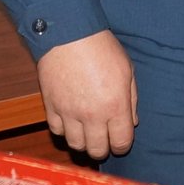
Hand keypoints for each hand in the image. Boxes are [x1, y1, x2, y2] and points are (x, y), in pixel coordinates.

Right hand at [37, 32, 137, 159]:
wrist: (69, 33)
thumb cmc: (102, 48)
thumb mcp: (127, 70)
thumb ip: (131, 99)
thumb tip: (132, 122)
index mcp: (115, 106)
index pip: (121, 143)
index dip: (122, 146)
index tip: (120, 142)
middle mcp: (92, 114)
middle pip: (97, 150)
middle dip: (103, 149)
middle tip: (104, 140)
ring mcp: (69, 112)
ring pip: (75, 145)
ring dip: (83, 142)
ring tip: (87, 132)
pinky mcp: (51, 106)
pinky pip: (57, 130)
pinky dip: (64, 130)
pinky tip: (70, 121)